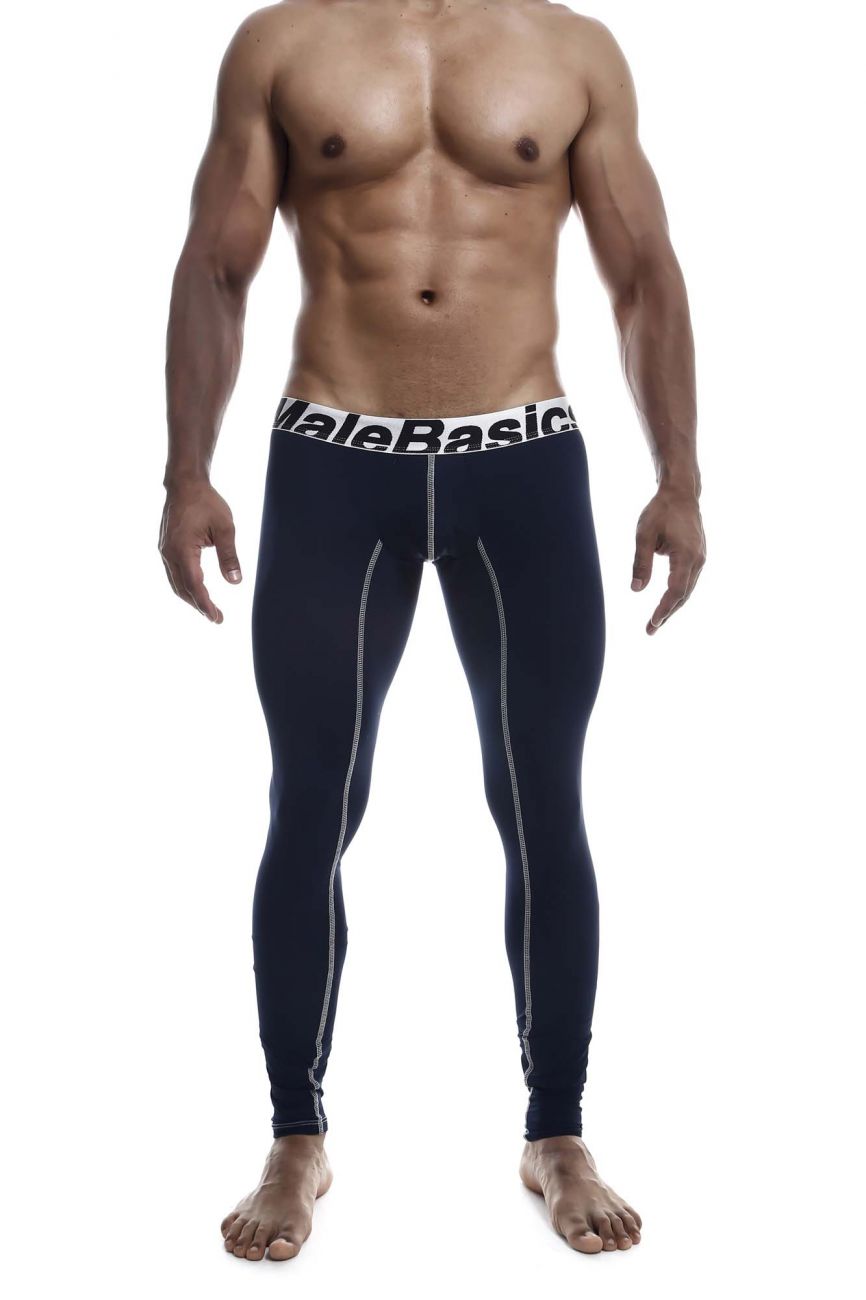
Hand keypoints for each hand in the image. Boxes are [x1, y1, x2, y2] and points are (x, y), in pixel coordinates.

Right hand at [158, 479, 241, 622]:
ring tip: (207, 608)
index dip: (206, 604)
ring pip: (175, 583)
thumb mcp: (224, 528)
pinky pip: (173, 573)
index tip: (216, 618)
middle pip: (182, 589)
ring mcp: (164, 550)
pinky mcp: (165, 547)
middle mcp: (169, 553)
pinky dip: (184, 585)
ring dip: (190, 597)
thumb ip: (229, 556)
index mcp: (182, 550)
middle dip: (199, 605)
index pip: (195, 586)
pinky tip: (196, 589)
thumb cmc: (206, 502)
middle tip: (216, 618)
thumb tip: (235, 582)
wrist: (184, 483)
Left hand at [631, 486, 705, 634]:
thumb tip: (636, 590)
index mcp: (686, 555)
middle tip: (650, 630)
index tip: (652, 623)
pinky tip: (667, 604)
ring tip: (656, 623)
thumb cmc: (660, 511)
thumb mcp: (644, 534)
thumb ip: (641, 563)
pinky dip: (678, 595)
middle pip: (683, 595)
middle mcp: (698, 560)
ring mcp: (700, 558)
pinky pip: (688, 581)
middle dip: (667, 614)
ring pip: (687, 590)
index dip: (664, 609)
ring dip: (673, 607)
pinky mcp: (698, 556)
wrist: (681, 493)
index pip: (675, 591)